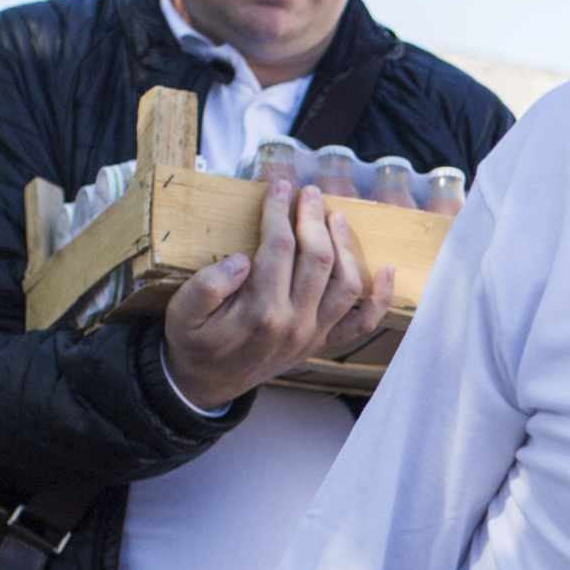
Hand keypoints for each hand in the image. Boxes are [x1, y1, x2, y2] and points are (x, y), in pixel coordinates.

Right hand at [162, 178, 395, 407]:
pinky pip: (361, 323)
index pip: (278, 246)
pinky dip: (380, 298)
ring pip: (345, 283)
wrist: (207, 383)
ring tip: (335, 216)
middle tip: (308, 192)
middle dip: (313, 218)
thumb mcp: (182, 313)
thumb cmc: (194, 342)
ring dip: (344, 245)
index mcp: (260, 311)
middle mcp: (294, 322)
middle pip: (317, 258)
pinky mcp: (321, 342)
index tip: (278, 187)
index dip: (279, 211)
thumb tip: (241, 260)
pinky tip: (387, 269)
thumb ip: (207, 286)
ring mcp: (313, 334)